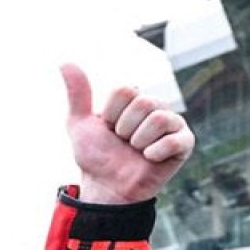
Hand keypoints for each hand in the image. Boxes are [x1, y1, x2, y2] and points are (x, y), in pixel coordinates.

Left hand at [61, 63, 194, 204]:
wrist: (106, 186)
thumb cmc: (95, 155)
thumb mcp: (79, 124)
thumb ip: (77, 94)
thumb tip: (65, 62)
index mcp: (134, 99)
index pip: (124, 90)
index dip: (111, 114)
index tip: (108, 128)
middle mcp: (156, 106)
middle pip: (143, 102)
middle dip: (124, 128)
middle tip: (123, 142)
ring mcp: (173, 124)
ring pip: (158, 118)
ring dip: (138, 141)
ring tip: (136, 150)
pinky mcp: (185, 143)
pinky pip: (175, 139)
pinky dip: (155, 152)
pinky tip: (149, 159)